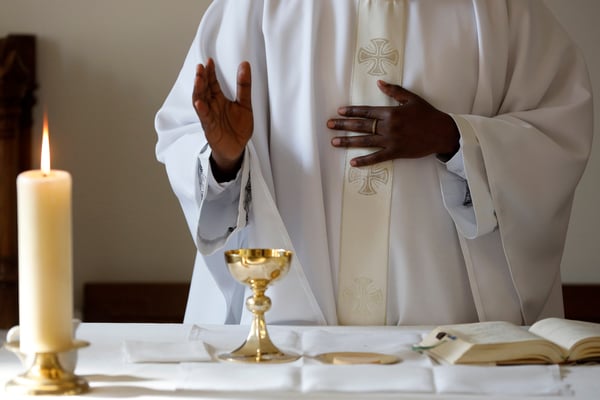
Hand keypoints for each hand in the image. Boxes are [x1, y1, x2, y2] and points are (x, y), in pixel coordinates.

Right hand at [193, 58, 252, 179]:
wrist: (237, 148)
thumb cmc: (238, 128)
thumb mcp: (245, 104)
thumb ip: (244, 86)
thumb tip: (245, 64)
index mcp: (219, 99)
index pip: (212, 83)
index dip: (210, 72)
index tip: (209, 61)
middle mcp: (212, 106)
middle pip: (204, 89)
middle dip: (201, 78)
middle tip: (201, 67)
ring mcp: (209, 117)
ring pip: (200, 101)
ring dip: (198, 90)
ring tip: (198, 80)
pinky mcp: (210, 128)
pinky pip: (205, 118)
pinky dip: (202, 110)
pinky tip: (200, 103)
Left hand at [327, 81, 459, 166]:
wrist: (442, 133)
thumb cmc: (428, 115)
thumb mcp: (412, 99)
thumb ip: (394, 91)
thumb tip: (379, 83)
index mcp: (391, 112)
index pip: (366, 111)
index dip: (351, 111)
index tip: (339, 111)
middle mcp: (388, 126)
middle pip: (361, 125)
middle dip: (343, 125)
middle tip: (329, 125)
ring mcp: (391, 141)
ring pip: (365, 141)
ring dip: (348, 142)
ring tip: (334, 142)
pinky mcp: (396, 152)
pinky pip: (377, 157)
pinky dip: (365, 160)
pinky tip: (353, 162)